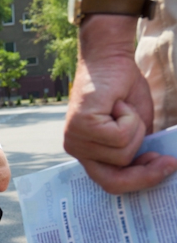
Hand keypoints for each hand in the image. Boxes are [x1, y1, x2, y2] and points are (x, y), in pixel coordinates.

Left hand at [64, 54, 176, 193]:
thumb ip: (140, 150)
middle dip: (145, 173)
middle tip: (170, 162)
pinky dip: (129, 118)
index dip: (141, 181)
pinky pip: (119, 136)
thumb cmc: (123, 91)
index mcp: (87, 153)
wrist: (110, 59)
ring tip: (124, 109)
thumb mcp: (137, 128)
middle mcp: (76, 149)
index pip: (111, 183)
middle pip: (114, 179)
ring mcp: (75, 139)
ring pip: (122, 154)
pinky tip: (118, 103)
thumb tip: (161, 171)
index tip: (167, 168)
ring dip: (136, 130)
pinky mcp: (81, 125)